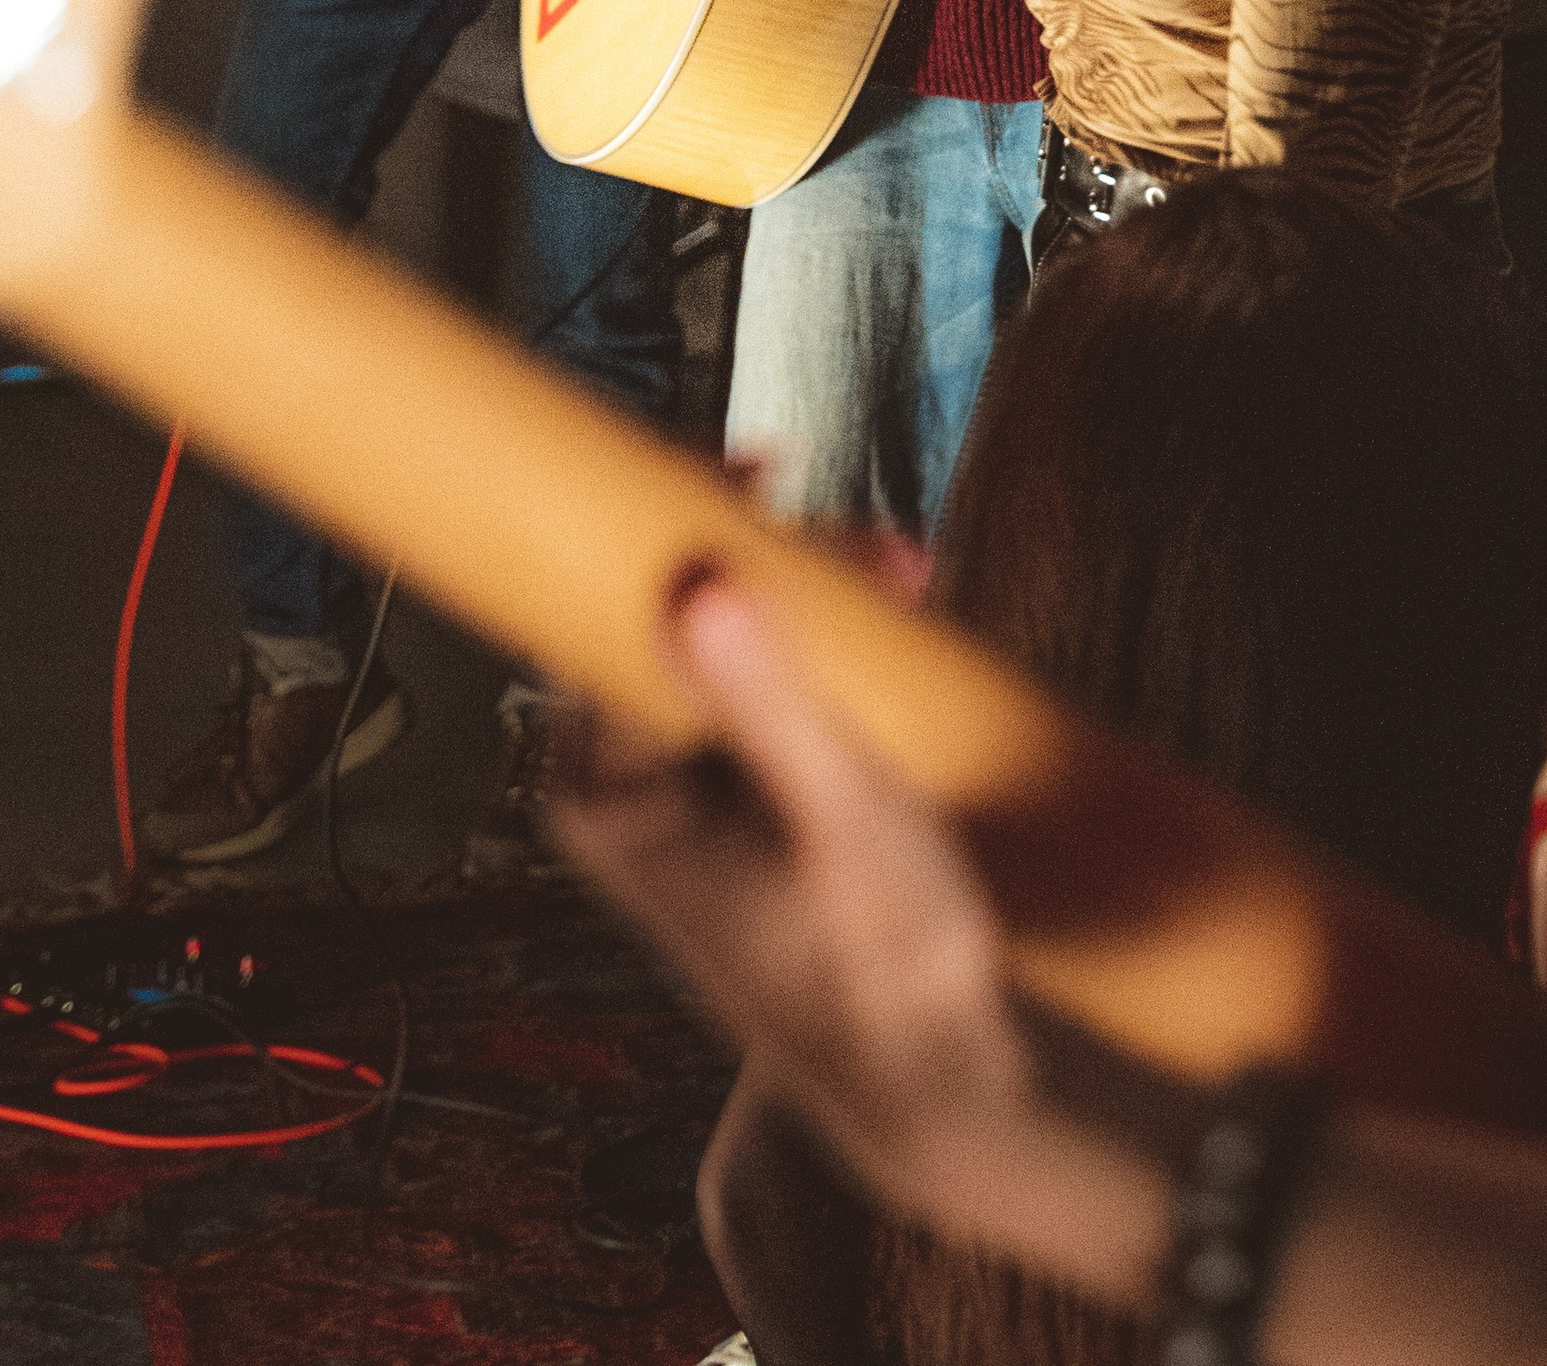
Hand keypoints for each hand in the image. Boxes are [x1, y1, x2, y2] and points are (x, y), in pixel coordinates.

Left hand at [546, 574, 1037, 1229]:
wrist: (937, 1075)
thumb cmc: (886, 970)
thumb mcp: (844, 822)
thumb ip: (771, 703)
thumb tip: (699, 582)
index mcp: (609, 798)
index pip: (609, 609)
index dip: (677, 520)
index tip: (762, 471)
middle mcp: (624, 788)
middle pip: (669, 612)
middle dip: (774, 557)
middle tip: (878, 551)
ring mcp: (679, 789)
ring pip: (722, 634)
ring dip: (808, 589)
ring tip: (904, 579)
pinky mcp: (735, 793)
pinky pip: (755, 675)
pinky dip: (817, 634)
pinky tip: (889, 616)